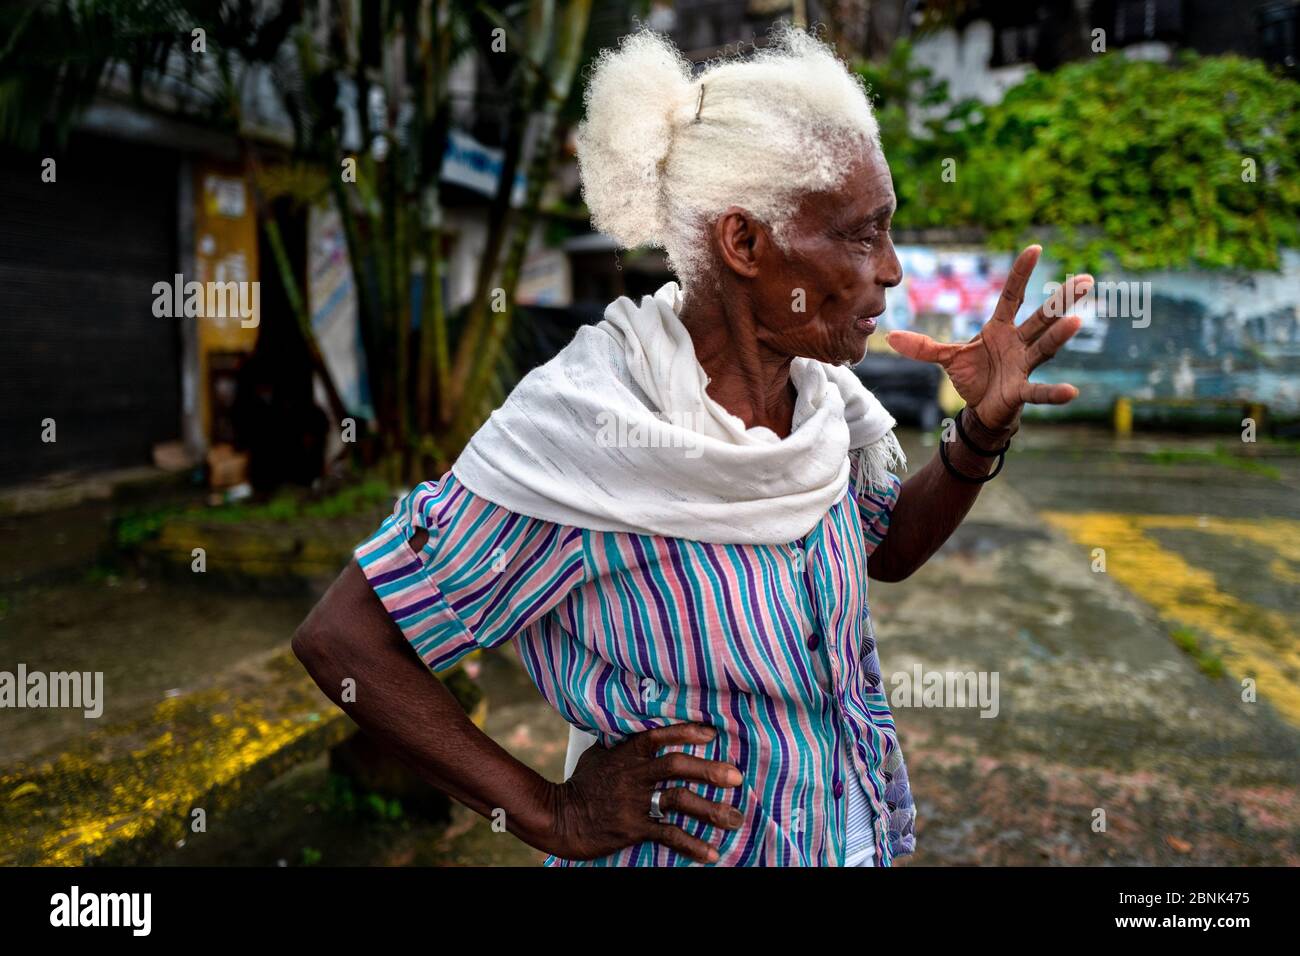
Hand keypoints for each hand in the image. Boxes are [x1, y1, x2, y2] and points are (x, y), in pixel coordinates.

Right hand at [546, 723, 743, 863]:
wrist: (560, 818)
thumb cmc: (579, 785)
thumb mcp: (598, 756)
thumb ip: (621, 744)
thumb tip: (634, 729)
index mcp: (626, 754)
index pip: (658, 736)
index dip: (685, 732)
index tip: (711, 733)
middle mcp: (633, 775)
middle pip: (676, 766)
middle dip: (709, 770)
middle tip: (737, 777)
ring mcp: (634, 802)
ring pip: (679, 800)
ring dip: (711, 810)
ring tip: (735, 819)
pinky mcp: (633, 828)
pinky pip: (668, 834)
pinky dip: (692, 844)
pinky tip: (711, 853)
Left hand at [886, 245, 1088, 430]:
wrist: (981, 408)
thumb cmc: (973, 376)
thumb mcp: (946, 358)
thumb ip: (924, 346)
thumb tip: (890, 336)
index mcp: (999, 329)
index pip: (1012, 296)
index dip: (1021, 274)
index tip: (1035, 248)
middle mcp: (1017, 343)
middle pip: (1040, 318)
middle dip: (1061, 300)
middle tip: (1085, 280)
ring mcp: (1022, 366)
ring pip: (1044, 347)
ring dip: (1059, 335)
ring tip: (1076, 320)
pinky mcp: (1020, 391)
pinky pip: (1039, 391)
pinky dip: (1053, 393)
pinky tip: (1072, 391)